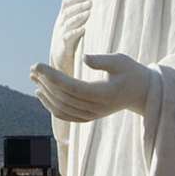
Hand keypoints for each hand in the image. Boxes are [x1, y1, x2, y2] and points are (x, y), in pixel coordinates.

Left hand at [30, 53, 151, 121]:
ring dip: (45, 93)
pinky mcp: (89, 117)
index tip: (38, 65)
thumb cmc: (131, 72)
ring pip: (62, 108)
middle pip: (64, 97)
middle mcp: (97, 108)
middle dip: (45, 82)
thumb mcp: (121, 61)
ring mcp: (93, 115)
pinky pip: (66, 115)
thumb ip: (103, 60)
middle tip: (32, 68)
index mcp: (104, 94)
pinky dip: (51, 106)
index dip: (52, 77)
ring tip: (33, 77)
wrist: (142, 93)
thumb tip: (84, 58)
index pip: (72, 87)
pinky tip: (40, 93)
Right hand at [49, 0, 91, 75]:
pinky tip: (83, 29)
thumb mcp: (72, 23)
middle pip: (68, 11)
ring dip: (78, 17)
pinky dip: (75, 32)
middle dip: (79, 5)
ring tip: (89, 13)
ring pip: (68, 23)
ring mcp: (60, 35)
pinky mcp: (63, 47)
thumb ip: (78, 8)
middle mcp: (59, 25)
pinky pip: (67, 38)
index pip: (66, 4)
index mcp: (62, 19)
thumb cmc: (69, 41)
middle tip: (91, 1)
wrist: (59, 63)